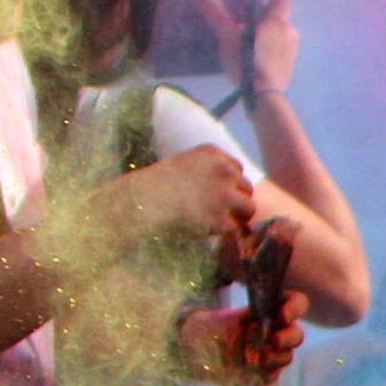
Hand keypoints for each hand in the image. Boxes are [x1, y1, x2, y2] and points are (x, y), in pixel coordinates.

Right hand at [85, 146, 251, 253]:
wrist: (138, 204)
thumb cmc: (154, 186)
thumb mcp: (183, 166)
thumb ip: (208, 171)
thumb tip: (234, 188)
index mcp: (214, 154)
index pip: (237, 170)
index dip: (227, 184)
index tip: (211, 193)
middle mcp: (224, 172)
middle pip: (246, 189)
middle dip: (233, 200)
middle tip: (212, 210)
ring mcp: (225, 196)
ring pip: (248, 208)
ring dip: (235, 216)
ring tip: (214, 220)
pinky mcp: (222, 220)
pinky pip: (234, 227)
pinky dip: (222, 231)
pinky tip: (204, 228)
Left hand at [176, 296, 302, 385]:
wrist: (194, 353)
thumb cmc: (208, 330)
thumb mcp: (221, 320)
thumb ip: (243, 322)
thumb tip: (258, 329)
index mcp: (270, 311)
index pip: (296, 303)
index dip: (295, 308)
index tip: (282, 317)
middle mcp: (277, 331)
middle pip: (296, 335)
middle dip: (286, 339)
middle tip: (272, 342)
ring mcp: (274, 353)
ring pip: (287, 356)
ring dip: (272, 358)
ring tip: (249, 359)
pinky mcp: (267, 372)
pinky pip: (274, 375)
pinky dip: (263, 373)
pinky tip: (246, 370)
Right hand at [189, 0, 295, 98]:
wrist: (265, 97)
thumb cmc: (247, 63)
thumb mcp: (227, 36)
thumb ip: (215, 12)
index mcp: (278, 18)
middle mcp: (289, 28)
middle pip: (272, 7)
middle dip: (252, 7)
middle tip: (232, 18)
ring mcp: (292, 45)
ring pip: (272, 25)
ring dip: (255, 25)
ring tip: (235, 37)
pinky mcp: (288, 59)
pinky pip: (275, 41)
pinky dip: (261, 39)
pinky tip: (245, 52)